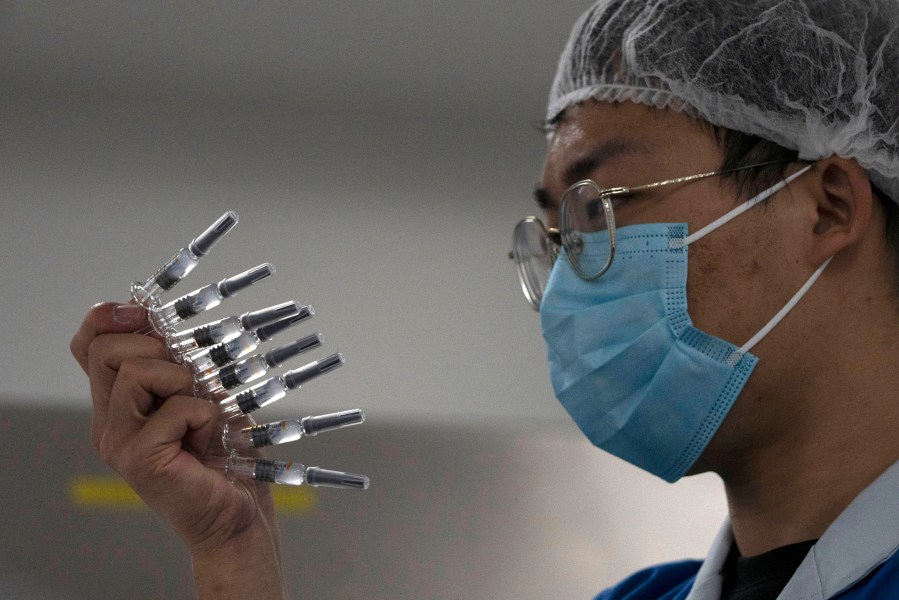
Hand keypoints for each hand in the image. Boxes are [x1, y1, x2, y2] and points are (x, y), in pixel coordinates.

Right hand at [71, 302, 287, 598]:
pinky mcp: (140, 461)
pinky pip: (174, 408)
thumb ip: (177, 362)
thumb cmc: (225, 453)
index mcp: (118, 403)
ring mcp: (119, 443)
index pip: (89, 345)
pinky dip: (204, 414)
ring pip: (134, 371)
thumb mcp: (202, 392)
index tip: (145, 314)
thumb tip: (163, 317)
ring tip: (201, 412)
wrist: (238, 511)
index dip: (110, 317)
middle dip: (155, 346)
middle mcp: (109, 422)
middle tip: (188, 377)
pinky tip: (208, 438)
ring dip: (184, 381)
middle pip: (106, 350)